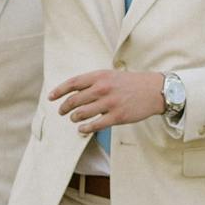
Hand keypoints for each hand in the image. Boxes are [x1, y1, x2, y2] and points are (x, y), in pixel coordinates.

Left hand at [51, 68, 166, 133]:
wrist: (154, 90)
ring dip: (74, 118)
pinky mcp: (118, 117)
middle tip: (62, 112)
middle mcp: (103, 88)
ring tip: (74, 119)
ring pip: (82, 114)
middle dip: (64, 108)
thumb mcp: (110, 75)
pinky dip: (85, 128)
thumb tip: (73, 93)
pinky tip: (82, 129)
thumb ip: (92, 82)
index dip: (59, 91)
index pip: (72, 83)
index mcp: (100, 76)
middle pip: (74, 100)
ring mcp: (110, 103)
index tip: (51, 97)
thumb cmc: (130, 83)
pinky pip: (95, 125)